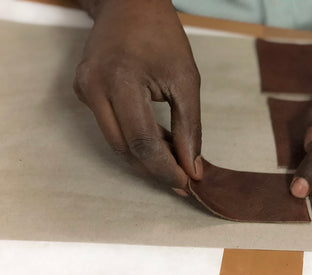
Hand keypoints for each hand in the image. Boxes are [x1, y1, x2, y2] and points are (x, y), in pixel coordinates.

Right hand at [74, 0, 201, 194]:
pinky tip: (155, 141)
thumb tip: (191, 166)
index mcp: (120, 80)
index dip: (165, 168)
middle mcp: (94, 88)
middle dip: (154, 169)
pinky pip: (110, 127)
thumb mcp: (186, 79)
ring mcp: (84, 90)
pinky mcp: (84, 91)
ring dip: (144, 157)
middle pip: (124, 148)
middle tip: (181, 179)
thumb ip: (189, 126)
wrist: (129, 4)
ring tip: (173, 161)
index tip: (186, 183)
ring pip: (115, 142)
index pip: (142, 141)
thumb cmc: (162, 36)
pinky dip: (133, 140)